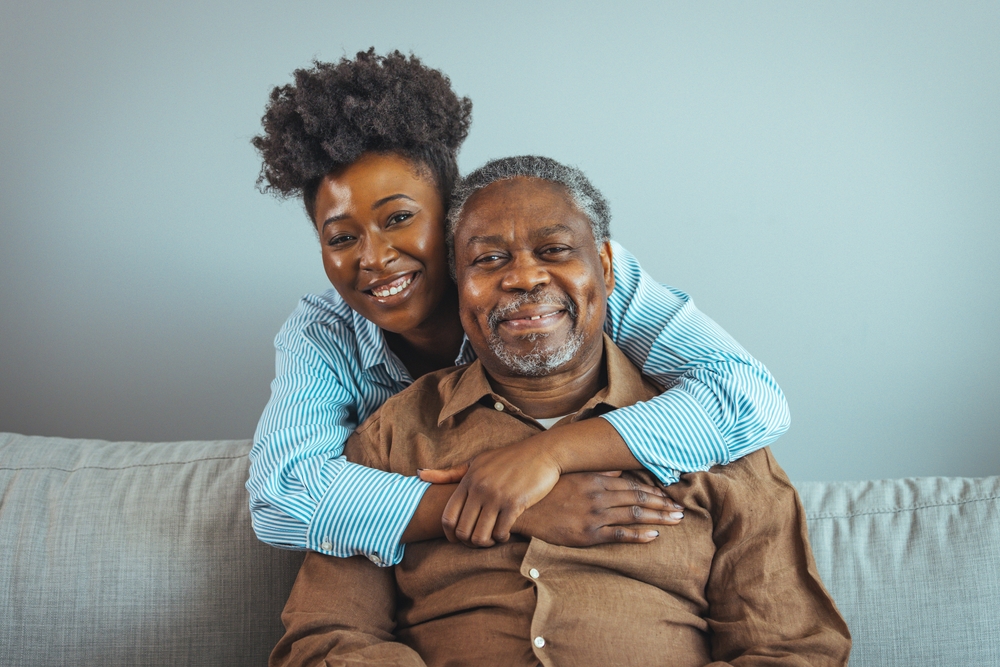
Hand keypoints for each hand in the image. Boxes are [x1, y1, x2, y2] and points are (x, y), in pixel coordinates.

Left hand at [419, 439, 560, 546]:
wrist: (543, 453)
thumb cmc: (508, 459)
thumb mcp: (476, 462)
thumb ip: (449, 473)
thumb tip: (419, 474)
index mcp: (468, 480)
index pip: (447, 517)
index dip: (449, 534)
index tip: (457, 539)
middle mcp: (479, 488)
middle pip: (462, 531)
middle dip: (468, 542)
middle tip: (478, 540)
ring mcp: (497, 496)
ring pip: (480, 536)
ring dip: (485, 542)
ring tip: (492, 538)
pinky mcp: (516, 503)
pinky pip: (501, 533)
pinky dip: (502, 538)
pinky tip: (506, 532)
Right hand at [512, 472, 683, 545]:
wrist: (525, 510)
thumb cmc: (548, 492)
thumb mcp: (572, 475)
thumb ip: (597, 471)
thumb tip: (618, 468)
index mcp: (596, 480)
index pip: (633, 485)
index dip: (654, 492)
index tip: (670, 497)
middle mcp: (599, 496)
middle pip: (639, 500)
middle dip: (662, 505)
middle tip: (680, 511)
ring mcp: (595, 516)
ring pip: (634, 516)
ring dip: (658, 518)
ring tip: (675, 520)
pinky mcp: (588, 535)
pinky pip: (619, 535)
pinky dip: (639, 535)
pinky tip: (654, 536)